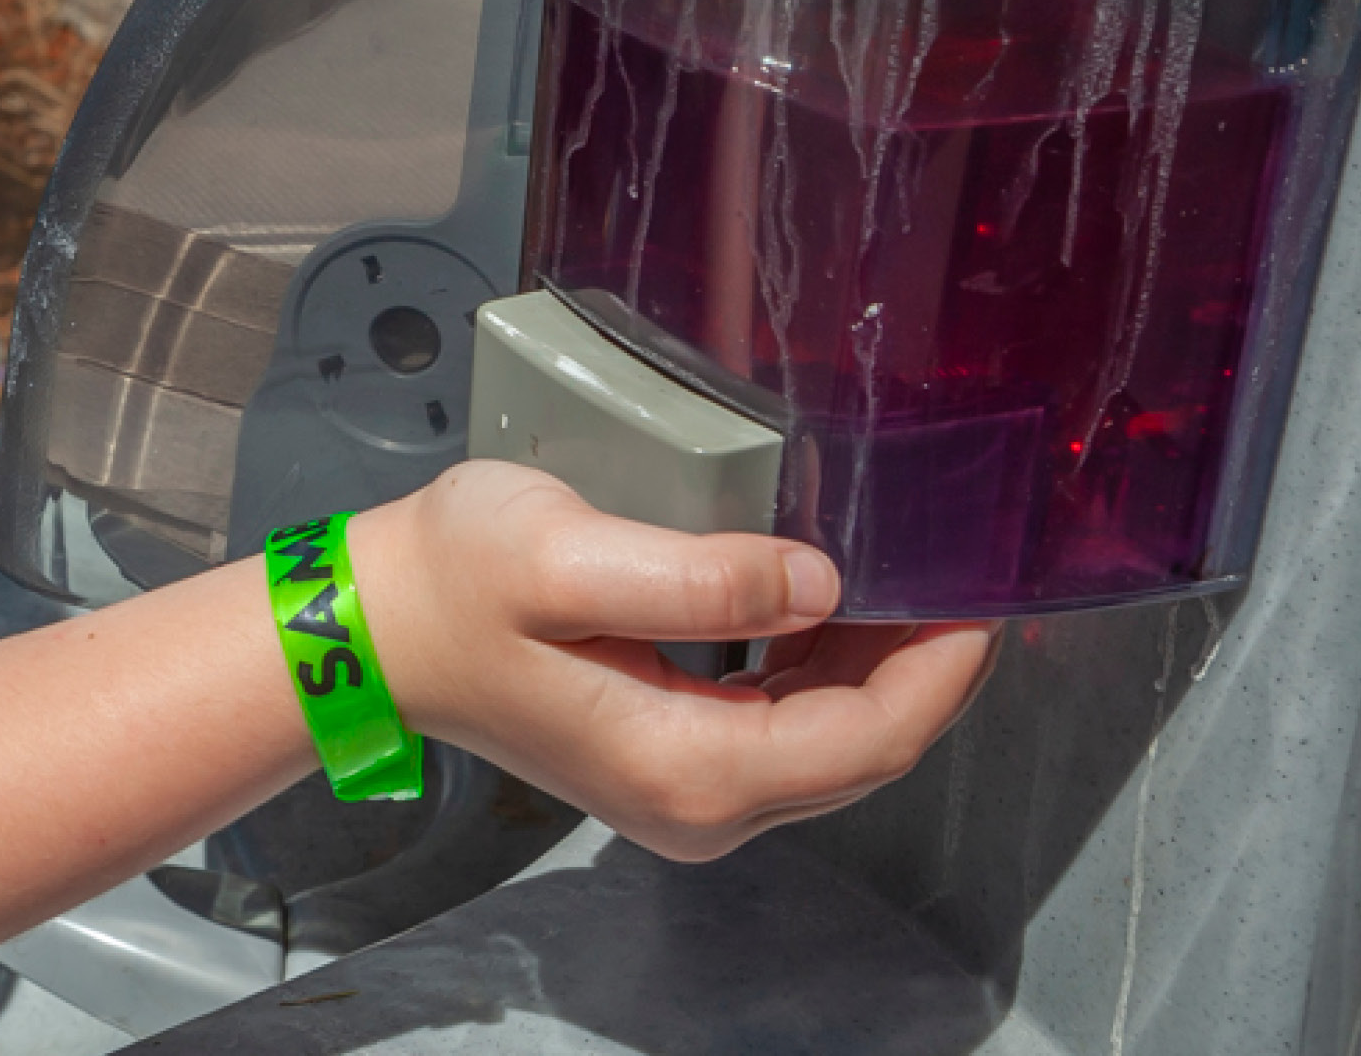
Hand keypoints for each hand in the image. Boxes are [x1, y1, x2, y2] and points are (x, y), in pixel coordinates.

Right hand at [345, 462, 996, 862]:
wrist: (377, 625)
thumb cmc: (452, 579)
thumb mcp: (564, 553)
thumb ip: (698, 575)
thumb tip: (819, 583)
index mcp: (688, 766)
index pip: (869, 737)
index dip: (942, 668)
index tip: (983, 591)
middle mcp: (699, 807)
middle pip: (865, 751)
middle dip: (927, 666)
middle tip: (962, 570)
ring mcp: (685, 799)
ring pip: (833, 746)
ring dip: (883, 667)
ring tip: (911, 575)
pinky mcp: (670, 770)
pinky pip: (788, 734)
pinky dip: (830, 674)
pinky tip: (835, 607)